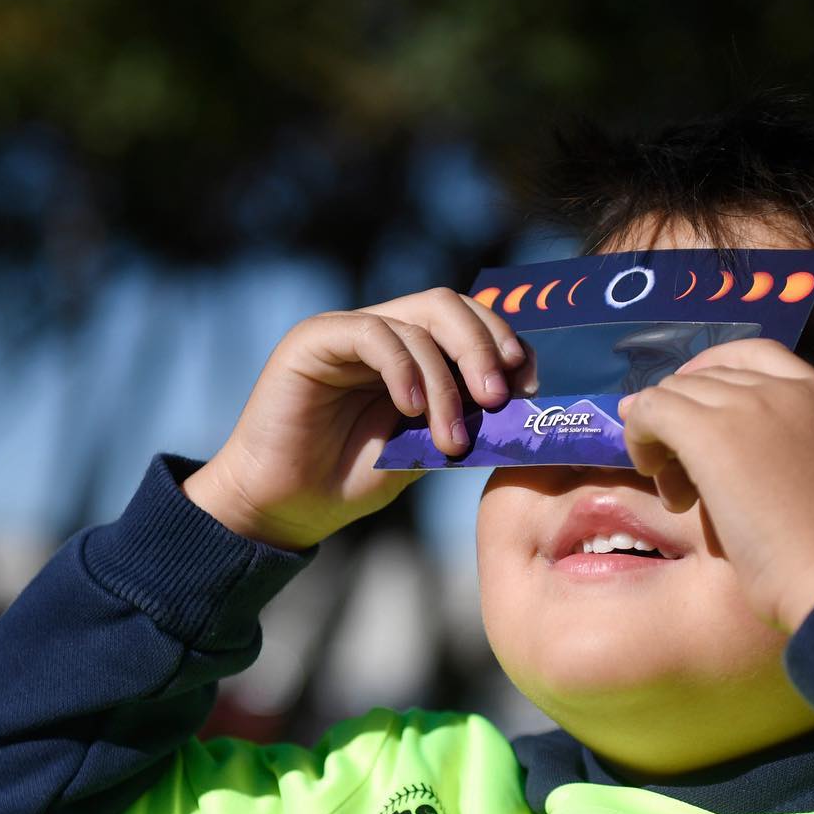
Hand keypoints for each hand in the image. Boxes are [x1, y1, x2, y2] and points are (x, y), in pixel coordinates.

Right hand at [183, 287, 526, 548]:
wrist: (285, 507)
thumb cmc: (348, 481)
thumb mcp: (422, 451)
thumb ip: (461, 419)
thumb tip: (518, 406)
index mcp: (410, 354)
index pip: (467, 322)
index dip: (503, 343)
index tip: (528, 385)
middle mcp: (381, 333)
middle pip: (448, 307)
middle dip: (484, 348)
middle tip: (499, 398)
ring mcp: (347, 331)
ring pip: (417, 322)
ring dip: (446, 381)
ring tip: (451, 437)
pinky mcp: (314, 340)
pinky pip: (373, 334)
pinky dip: (403, 369)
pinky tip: (410, 409)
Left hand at [617, 338, 813, 630]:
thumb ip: (791, 457)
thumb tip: (728, 461)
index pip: (755, 354)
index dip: (711, 376)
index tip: (692, 414)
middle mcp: (787, 389)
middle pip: (707, 377)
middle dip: (685, 421)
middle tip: (682, 479)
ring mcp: (749, 405)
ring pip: (675, 392)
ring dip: (662, 436)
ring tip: (675, 493)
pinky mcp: (711, 431)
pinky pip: (651, 409)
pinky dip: (639, 436)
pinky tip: (652, 472)